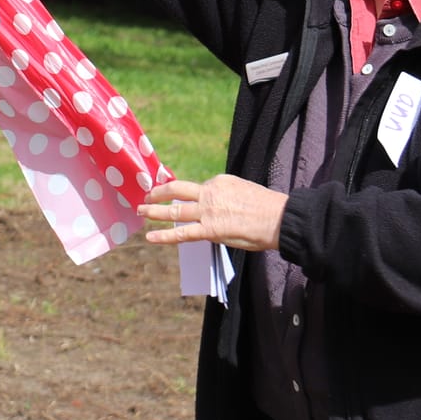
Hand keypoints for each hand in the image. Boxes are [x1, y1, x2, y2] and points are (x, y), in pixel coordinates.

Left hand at [137, 175, 287, 251]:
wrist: (279, 218)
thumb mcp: (243, 190)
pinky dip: (164, 235)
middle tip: (146, 197)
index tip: (176, 198)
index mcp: (219, 182)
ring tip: (141, 212)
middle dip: (158, 194)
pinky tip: (151, 237)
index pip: (196, 188)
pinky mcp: (210, 230)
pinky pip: (182, 233)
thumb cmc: (268, 207)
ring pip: (175, 210)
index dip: (185, 195)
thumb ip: (226, 196)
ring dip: (155, 211)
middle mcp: (209, 192)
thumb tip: (218, 206)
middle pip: (177, 190)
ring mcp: (208, 211)